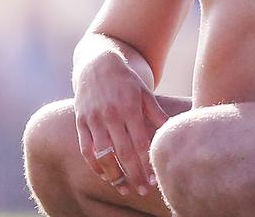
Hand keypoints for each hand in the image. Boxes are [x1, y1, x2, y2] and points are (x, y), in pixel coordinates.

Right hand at [73, 50, 167, 195]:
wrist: (97, 63)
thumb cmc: (126, 81)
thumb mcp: (145, 92)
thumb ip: (157, 114)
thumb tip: (173, 130)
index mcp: (129, 107)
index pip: (139, 142)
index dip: (146, 163)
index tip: (154, 179)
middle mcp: (110, 114)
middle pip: (123, 152)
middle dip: (133, 175)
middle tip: (143, 190)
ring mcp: (93, 119)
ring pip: (103, 154)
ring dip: (114, 175)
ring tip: (124, 189)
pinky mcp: (80, 121)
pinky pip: (86, 149)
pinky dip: (95, 165)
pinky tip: (105, 176)